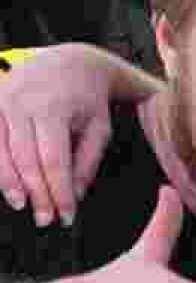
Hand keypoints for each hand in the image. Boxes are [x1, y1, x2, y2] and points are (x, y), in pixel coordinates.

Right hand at [0, 44, 139, 225]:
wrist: (70, 62)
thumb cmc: (88, 101)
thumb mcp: (99, 130)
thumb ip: (86, 163)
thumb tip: (74, 197)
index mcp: (53, 108)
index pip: (53, 161)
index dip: (58, 192)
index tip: (67, 217)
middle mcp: (21, 102)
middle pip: (25, 158)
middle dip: (36, 193)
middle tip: (45, 219)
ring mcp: (1, 100)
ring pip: (1, 150)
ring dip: (10, 182)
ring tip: (22, 205)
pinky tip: (6, 184)